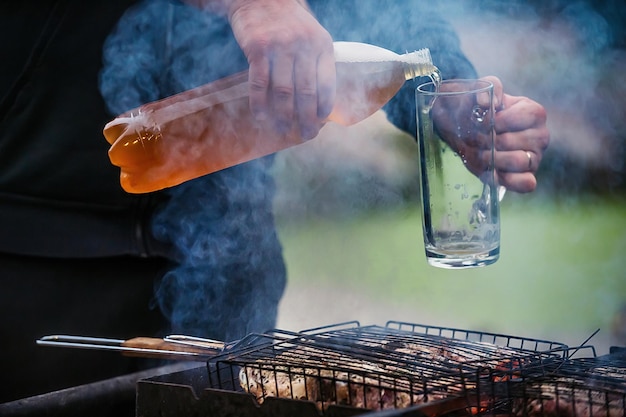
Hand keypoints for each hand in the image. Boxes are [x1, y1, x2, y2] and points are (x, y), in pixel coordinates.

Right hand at [226, 0, 335, 139]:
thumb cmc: (288, 22)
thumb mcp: (311, 35)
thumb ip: (315, 63)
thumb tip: (319, 101)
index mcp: (322, 44)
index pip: (327, 82)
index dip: (325, 106)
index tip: (321, 122)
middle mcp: (303, 45)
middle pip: (307, 92)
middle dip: (307, 118)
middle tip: (306, 135)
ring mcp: (280, 46)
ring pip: (284, 91)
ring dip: (284, 116)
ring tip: (284, 130)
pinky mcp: (258, 48)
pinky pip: (260, 83)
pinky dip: (260, 103)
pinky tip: (261, 116)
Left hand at [483, 76, 549, 192]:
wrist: (465, 131)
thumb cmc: (477, 110)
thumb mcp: (479, 90)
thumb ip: (487, 88)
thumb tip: (487, 104)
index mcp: (534, 113)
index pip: (527, 116)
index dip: (500, 121)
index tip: (483, 122)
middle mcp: (540, 136)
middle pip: (518, 141)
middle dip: (489, 141)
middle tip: (476, 140)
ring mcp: (534, 158)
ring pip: (520, 161)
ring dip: (493, 159)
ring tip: (480, 153)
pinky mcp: (525, 177)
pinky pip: (526, 184)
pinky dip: (506, 180)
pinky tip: (491, 171)